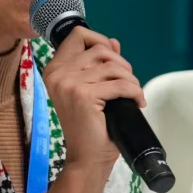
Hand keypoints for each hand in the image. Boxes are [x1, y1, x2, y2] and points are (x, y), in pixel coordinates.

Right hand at [41, 27, 145, 192]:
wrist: (86, 158)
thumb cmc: (88, 126)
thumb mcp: (91, 89)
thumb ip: (98, 65)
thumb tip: (113, 42)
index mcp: (54, 69)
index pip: (77, 35)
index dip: (100, 40)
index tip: (113, 56)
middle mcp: (58, 73)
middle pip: (100, 49)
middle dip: (121, 64)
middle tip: (128, 82)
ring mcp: (69, 83)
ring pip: (113, 66)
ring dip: (130, 79)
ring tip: (134, 94)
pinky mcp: (84, 95)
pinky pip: (120, 84)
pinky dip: (134, 92)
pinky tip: (137, 102)